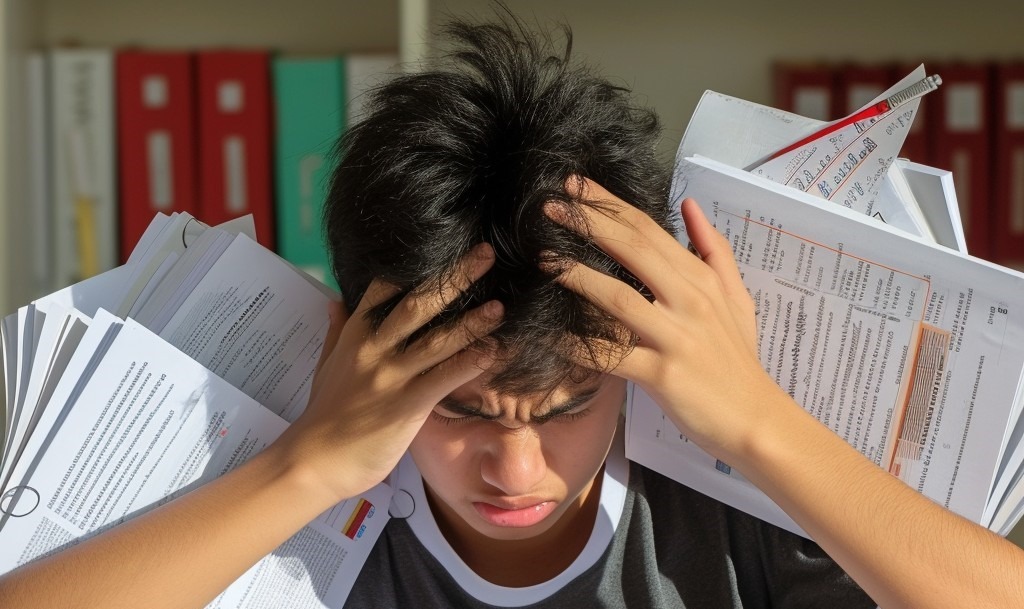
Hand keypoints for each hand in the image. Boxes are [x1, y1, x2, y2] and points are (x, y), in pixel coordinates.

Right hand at [276, 244, 503, 499]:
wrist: (311, 462)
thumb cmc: (323, 415)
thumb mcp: (325, 365)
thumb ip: (337, 330)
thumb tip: (334, 299)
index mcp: (355, 336)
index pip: (385, 288)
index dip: (416, 267)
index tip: (447, 246)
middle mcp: (373, 349)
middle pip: (418, 304)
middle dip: (454, 278)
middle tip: (485, 254)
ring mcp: (390, 377)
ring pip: (436, 341)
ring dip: (471, 322)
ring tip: (500, 306)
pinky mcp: (404, 407)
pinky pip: (442, 379)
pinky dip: (469, 364)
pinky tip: (494, 352)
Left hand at [543, 179, 785, 463]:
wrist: (755, 418)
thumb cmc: (739, 357)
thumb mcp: (737, 297)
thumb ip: (713, 250)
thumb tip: (690, 206)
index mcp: (701, 279)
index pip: (650, 230)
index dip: (610, 205)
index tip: (576, 185)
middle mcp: (689, 301)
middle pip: (634, 250)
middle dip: (590, 223)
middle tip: (551, 204)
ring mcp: (676, 338)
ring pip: (620, 299)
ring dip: (578, 275)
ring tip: (545, 258)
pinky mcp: (662, 375)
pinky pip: (613, 356)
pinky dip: (581, 346)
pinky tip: (553, 334)